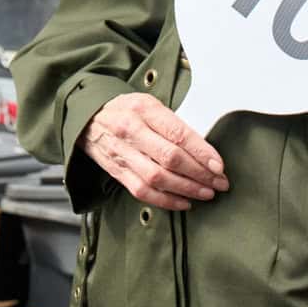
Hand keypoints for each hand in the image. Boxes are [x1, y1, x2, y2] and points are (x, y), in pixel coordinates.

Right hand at [80, 93, 228, 209]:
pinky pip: (143, 192)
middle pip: (170, 158)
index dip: (202, 153)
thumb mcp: (150, 104)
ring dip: (186, 189)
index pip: (178, 134)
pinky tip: (183, 202)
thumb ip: (174, 125)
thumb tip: (205, 151)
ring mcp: (122, 154)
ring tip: (206, 193)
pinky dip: (166, 200)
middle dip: (200, 174)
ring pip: (158, 178)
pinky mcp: (117, 172)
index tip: (219, 166)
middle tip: (219, 182)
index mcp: (144, 110)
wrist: (88, 119)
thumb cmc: (125, 111)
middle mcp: (131, 131)